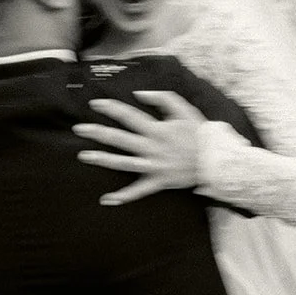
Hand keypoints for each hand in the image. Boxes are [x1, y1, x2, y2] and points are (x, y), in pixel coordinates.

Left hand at [74, 91, 206, 204]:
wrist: (217, 160)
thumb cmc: (200, 133)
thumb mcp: (184, 109)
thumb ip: (162, 98)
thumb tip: (139, 94)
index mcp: (157, 129)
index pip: (128, 116)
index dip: (110, 109)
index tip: (94, 104)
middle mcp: (152, 148)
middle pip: (119, 139)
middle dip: (97, 133)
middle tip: (78, 129)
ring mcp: (153, 166)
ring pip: (123, 163)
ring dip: (102, 160)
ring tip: (83, 156)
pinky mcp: (158, 182)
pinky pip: (138, 191)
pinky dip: (123, 197)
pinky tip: (106, 200)